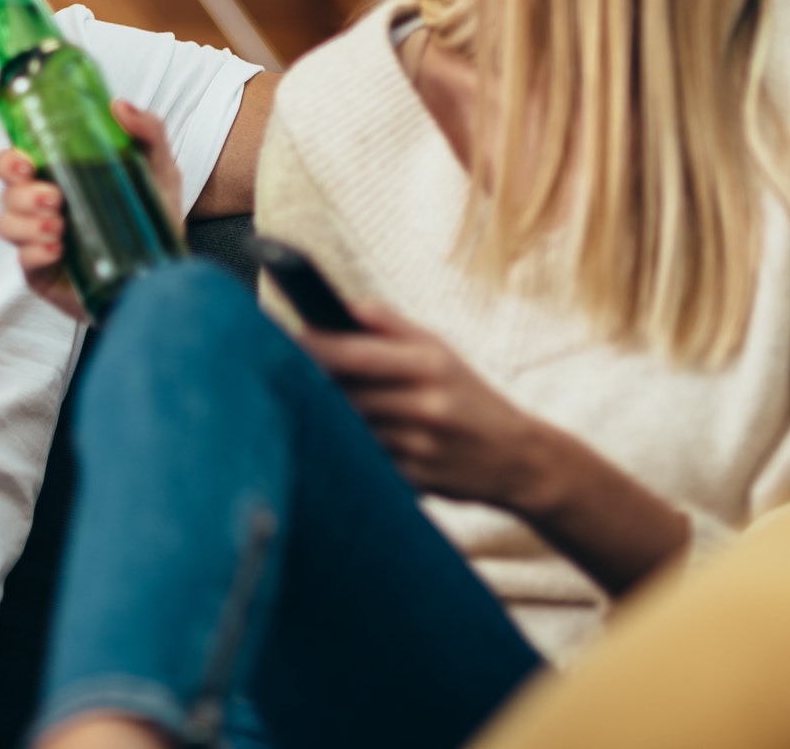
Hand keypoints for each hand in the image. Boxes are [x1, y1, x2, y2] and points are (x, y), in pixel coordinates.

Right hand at [0, 98, 182, 321]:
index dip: (8, 160)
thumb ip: (148, 132)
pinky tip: (58, 250)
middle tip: (55, 197)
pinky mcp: (44, 274)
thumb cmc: (155, 218)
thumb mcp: (158, 169)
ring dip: (27, 223)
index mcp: (59, 177)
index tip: (26, 162)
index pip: (14, 163)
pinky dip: (35, 253)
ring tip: (59, 226)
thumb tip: (119, 105)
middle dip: (22, 193)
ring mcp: (40, 242)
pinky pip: (23, 263)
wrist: (165, 270)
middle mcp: (42, 207)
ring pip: (6, 226)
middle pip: (5, 193)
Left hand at [298, 299, 544, 507]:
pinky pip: (364, 462)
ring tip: (298, 404)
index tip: (280, 339)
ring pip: (349, 431)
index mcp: (430, 364)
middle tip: (273, 371)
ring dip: (322, 418)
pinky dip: (346, 450)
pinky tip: (334, 440)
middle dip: (308, 383)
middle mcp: (426, 405)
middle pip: (345, 394)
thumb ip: (389, 327)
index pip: (356, 353)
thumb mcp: (440, 350)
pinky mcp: (413, 482)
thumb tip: (341, 306)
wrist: (516, 458)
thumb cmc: (469, 396)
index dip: (313, 346)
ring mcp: (420, 448)